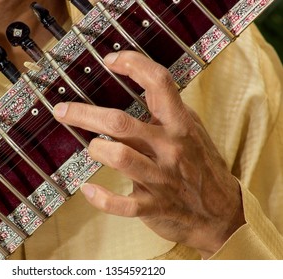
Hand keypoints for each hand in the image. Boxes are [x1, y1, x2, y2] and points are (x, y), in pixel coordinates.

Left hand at [53, 51, 244, 258]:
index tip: (110, 60)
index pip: (158, 83)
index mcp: (180, 124)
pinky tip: (88, 190)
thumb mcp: (192, 129)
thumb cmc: (201, 164)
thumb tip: (142, 83)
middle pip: (120, 124)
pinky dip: (100, 198)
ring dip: (96, 150)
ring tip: (93, 148)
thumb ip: (169, 110)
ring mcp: (161, 178)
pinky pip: (121, 204)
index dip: (133, 64)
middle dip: (84, 114)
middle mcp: (170, 148)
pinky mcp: (153, 206)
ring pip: (118, 157)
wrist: (222, 211)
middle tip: (62, 110)